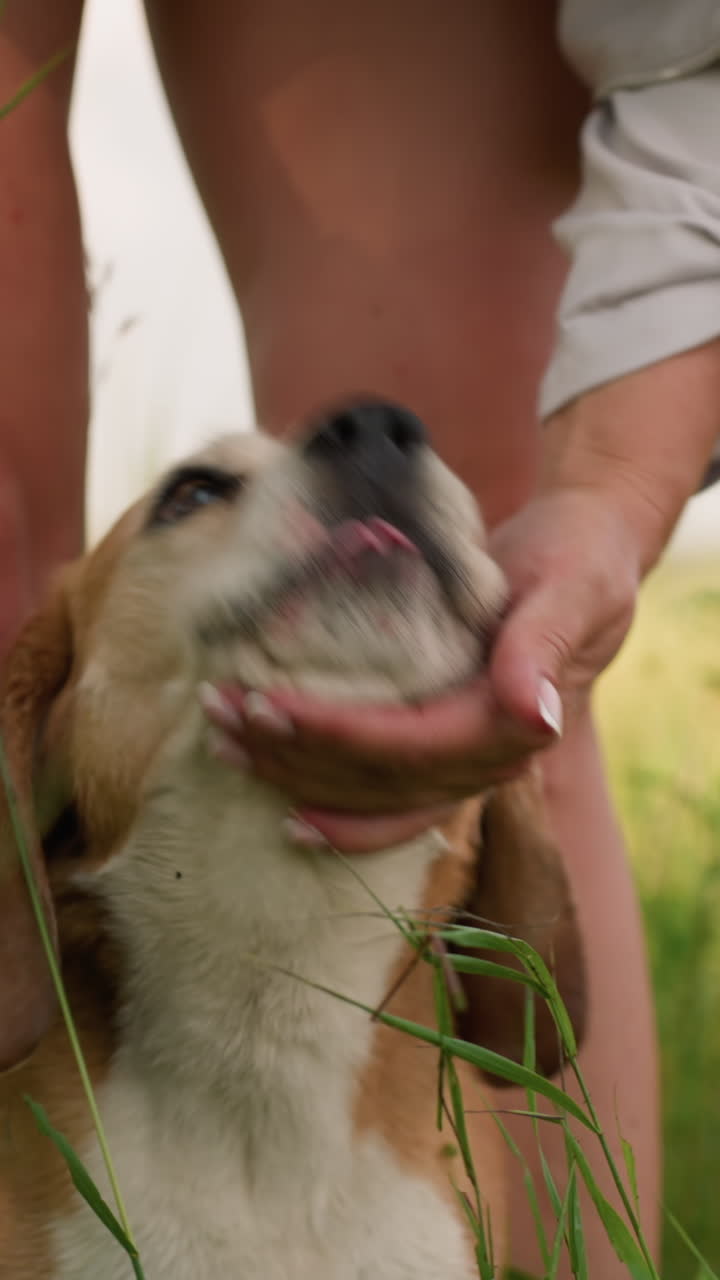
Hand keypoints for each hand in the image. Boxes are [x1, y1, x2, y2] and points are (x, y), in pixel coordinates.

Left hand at [202, 484, 638, 851]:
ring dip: (295, 777)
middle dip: (295, 755)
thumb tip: (534, 713)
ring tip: (223, 744)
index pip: (412, 745)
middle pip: (381, 780)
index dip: (337, 736)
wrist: (586, 556)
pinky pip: (389, 799)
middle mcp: (491, 757)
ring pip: (374, 796)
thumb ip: (545, 645)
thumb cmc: (578, 558)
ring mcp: (467, 760)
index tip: (268, 706)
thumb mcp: (571, 586)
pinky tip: (282, 807)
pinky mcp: (444, 748)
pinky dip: (337, 809)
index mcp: (517, 722)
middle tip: (222, 714)